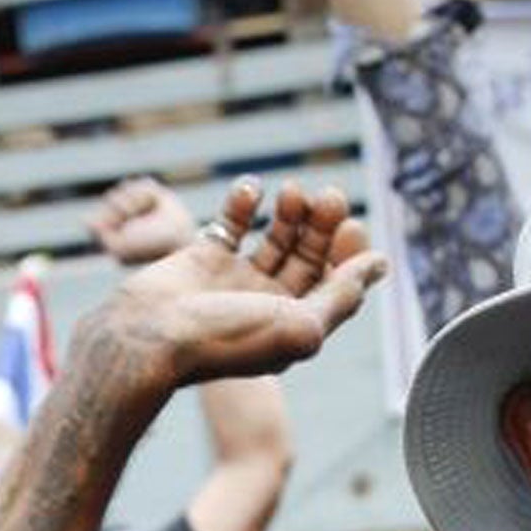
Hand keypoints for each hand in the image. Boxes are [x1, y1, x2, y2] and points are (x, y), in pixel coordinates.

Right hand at [100, 178, 385, 386]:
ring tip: (292, 192)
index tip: (353, 225)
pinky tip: (253, 190)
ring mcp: (235, 281)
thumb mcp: (301, 326)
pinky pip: (232, 223)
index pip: (336, 282)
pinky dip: (245, 202)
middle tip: (329, 196)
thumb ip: (342, 297)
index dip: (350, 251)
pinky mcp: (203, 259)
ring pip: (277, 236)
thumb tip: (381, 265)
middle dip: (323, 224)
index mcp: (294, 326)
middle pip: (310, 255)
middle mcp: (267, 304)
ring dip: (291, 211)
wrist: (150, 338)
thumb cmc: (225, 340)